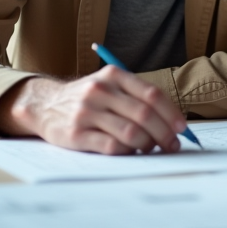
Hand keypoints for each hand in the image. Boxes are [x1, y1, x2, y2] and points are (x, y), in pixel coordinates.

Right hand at [0, 67, 186, 154]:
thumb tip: (172, 121)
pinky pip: (112, 146)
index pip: (151, 94)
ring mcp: (86, 112)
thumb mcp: (109, 85)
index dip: (171, 113)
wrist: (45, 105)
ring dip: (148, 144)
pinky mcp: (75, 134)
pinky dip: (127, 152)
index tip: (181, 128)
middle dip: (164, 133)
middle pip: (144, 115)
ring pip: (131, 132)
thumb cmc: (88, 98)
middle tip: (172, 145)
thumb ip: (136, 97)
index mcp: (113, 75)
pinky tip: (130, 151)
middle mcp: (99, 90)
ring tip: (152, 148)